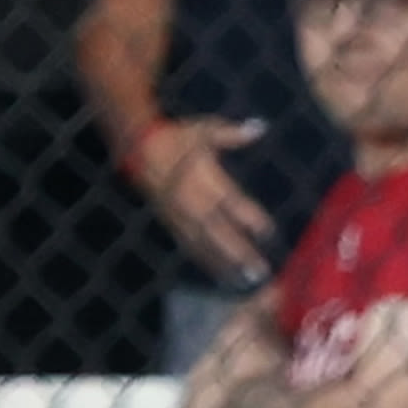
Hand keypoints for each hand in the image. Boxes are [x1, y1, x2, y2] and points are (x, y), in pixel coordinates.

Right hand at [131, 117, 276, 284]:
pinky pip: (190, 246)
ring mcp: (179, 215)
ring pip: (203, 244)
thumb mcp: (205, 130)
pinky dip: (207, 261)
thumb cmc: (179, 138)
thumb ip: (233, 134)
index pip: (229, 200)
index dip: (247, 215)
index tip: (267, 231)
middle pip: (217, 230)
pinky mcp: (172, 223)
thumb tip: (261, 127)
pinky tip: (222, 275)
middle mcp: (191, 200)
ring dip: (224, 263)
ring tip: (245, 280)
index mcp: (202, 176)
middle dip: (238, 250)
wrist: (139, 148)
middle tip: (259, 270)